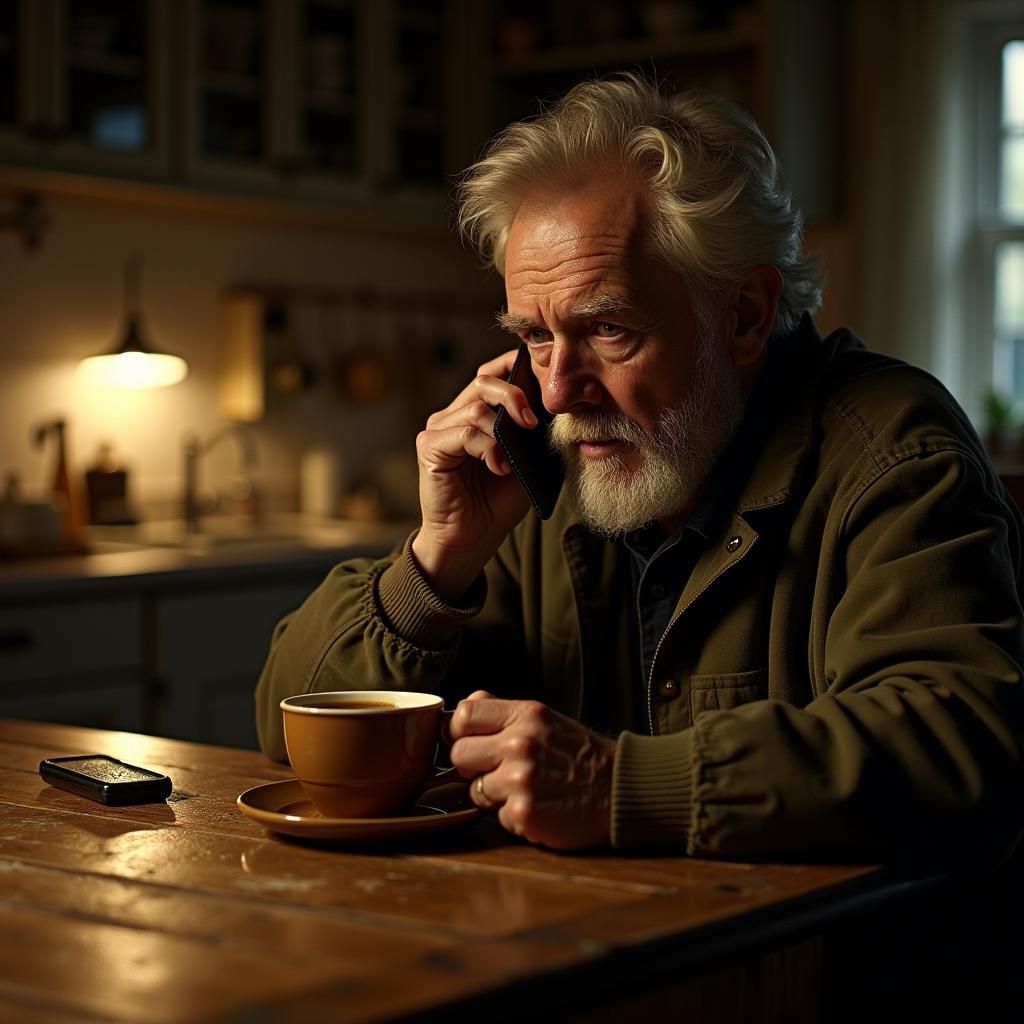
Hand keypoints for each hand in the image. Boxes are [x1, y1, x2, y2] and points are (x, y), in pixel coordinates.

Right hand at [413, 350, 536, 601]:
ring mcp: (439, 429)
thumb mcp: (527, 460)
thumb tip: (558, 403)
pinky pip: (464, 433)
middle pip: (484, 381)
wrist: (472, 539)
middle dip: (515, 395)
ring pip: (475, 407)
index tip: (546, 385)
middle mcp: (454, 414)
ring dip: (502, 430)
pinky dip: (487, 448)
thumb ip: (534, 431)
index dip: (517, 368)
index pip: (494, 371)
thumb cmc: (498, 502)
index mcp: (477, 412)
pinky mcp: (430, 447)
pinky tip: (498, 467)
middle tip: (533, 422)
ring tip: (511, 458)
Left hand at [449, 691, 616, 849]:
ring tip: (526, 789)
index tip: (469, 740)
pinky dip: (513, 816)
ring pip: (475, 790)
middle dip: (473, 766)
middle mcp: (520, 743)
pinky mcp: (523, 813)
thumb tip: (463, 708)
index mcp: (525, 715)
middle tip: (498, 770)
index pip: (464, 714)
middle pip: (458, 754)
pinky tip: (537, 807)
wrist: (620, 789)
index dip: (460, 731)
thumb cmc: (579, 755)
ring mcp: (520, 780)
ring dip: (495, 794)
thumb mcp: (545, 719)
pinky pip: (496, 816)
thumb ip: (502, 712)